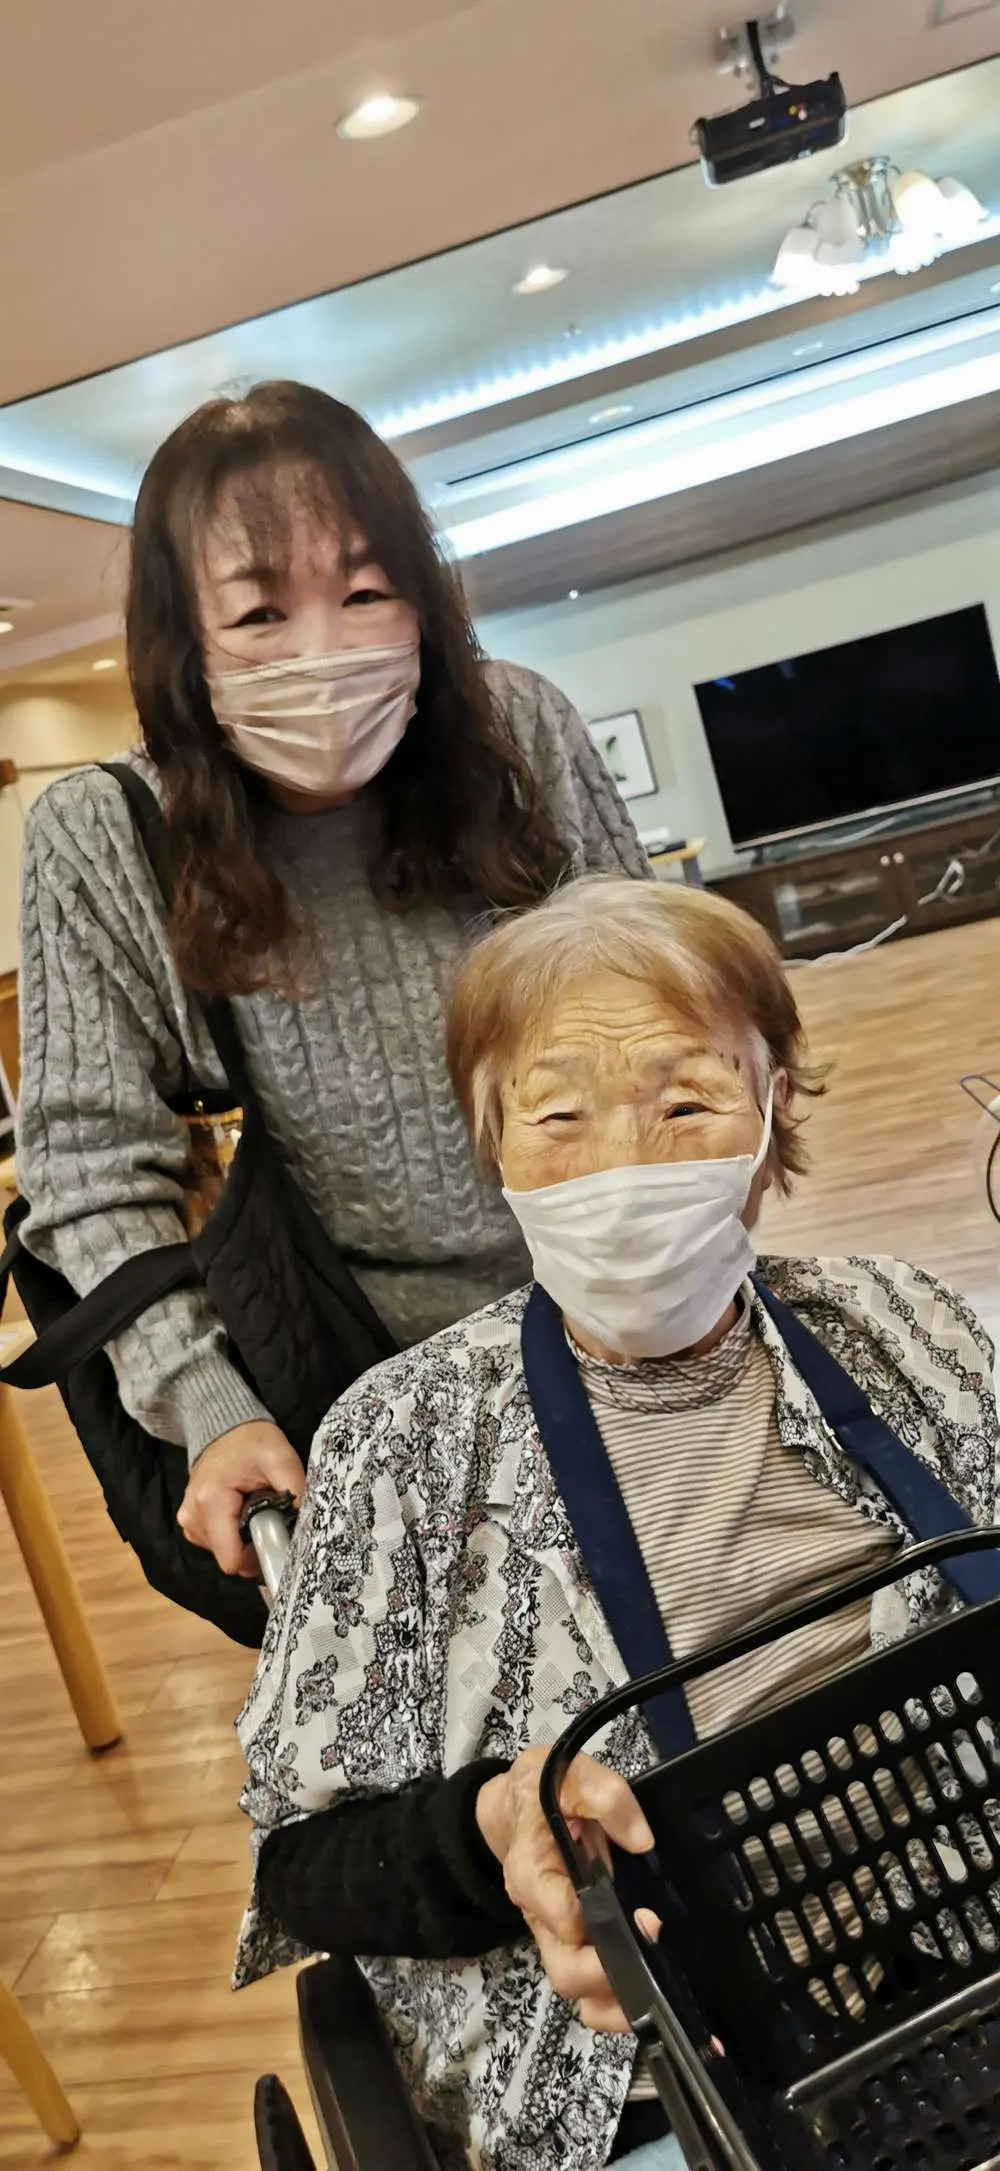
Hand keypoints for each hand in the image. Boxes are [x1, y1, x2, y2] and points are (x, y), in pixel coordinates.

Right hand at [177, 1421, 304, 1575]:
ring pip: (223, 1552)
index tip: (276, 1539)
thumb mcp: (281, 1459)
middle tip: (269, 1518)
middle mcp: (192, 1516)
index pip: (231, 1560)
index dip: (258, 1558)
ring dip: (242, 1539)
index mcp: (211, 1503)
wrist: (226, 1427)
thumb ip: (295, 1491)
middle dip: (253, 1545)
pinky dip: (232, 1533)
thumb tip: (306, 1526)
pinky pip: (215, 1542)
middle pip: (229, 1558)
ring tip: (254, 1509)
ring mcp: (188, 1519)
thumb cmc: (253, 1442)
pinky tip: (241, 1511)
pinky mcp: (190, 1520)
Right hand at [476, 1746, 658, 2032]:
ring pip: (578, 1990)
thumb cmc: (541, 1791)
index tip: (649, 1919)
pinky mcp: (575, 1942)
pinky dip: (617, 2001)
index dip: (604, 1925)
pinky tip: (655, 1997)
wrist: (517, 1806)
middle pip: (565, 1971)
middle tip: (657, 1958)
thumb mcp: (569, 1773)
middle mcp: (539, 1914)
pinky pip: (590, 1987)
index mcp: (532, 1873)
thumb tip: (641, 1838)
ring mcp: (556, 1935)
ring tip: (662, 1999)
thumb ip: (605, 1795)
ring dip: (617, 2003)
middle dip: (611, 1977)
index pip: (561, 1916)